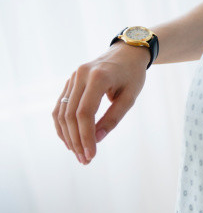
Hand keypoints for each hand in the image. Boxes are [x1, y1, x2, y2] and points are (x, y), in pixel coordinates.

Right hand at [52, 42, 149, 164]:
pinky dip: (63, 124)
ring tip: (78, 153)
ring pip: (61, 112)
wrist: (126, 53)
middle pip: (70, 114)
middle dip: (76, 140)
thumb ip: (114, 118)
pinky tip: (70, 139)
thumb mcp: (130, 97)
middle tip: (85, 160)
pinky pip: (61, 106)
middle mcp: (80, 75)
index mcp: (98, 77)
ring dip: (67, 135)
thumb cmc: (132, 75)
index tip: (91, 155)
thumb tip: (97, 139)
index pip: (85, 113)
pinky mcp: (70, 81)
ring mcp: (72, 77)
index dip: (86, 136)